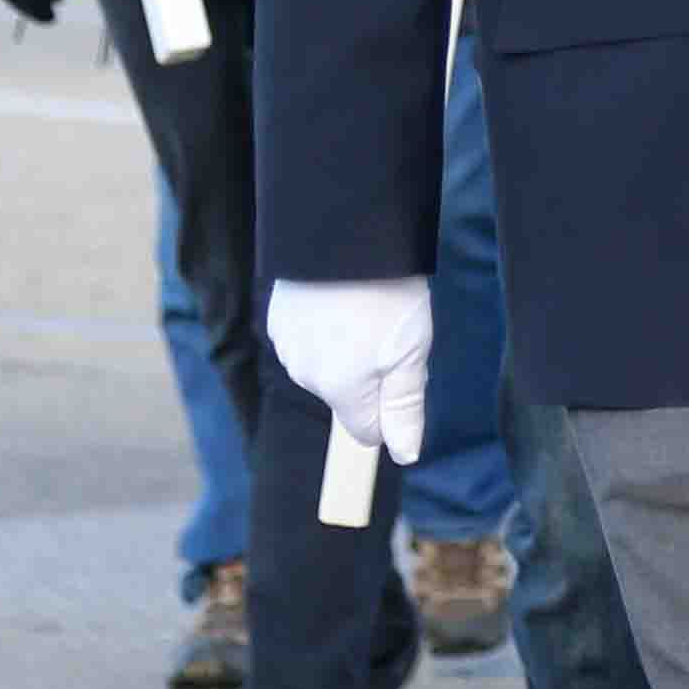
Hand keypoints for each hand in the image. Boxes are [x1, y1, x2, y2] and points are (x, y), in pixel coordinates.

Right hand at [267, 275, 431, 461]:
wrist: (344, 232)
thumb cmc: (385, 293)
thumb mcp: (411, 353)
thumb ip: (404, 409)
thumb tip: (404, 455)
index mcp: (340, 390)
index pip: (366, 429)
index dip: (389, 403)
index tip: (401, 364)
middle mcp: (306, 376)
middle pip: (346, 395)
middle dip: (368, 372)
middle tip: (388, 326)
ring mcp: (287, 346)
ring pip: (325, 366)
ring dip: (345, 346)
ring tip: (363, 305)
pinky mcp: (278, 319)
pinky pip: (307, 339)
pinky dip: (324, 325)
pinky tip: (338, 297)